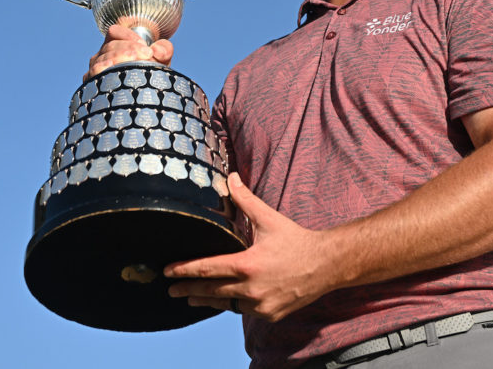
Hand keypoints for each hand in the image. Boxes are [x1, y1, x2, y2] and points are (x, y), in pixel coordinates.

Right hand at [85, 25, 173, 79]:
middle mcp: (103, 54)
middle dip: (129, 48)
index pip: (115, 31)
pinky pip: (94, 72)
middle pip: (111, 45)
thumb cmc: (150, 75)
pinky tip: (111, 68)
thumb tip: (157, 50)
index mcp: (116, 44)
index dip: (128, 35)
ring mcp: (96, 68)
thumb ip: (164, 50)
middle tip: (147, 54)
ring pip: (103, 58)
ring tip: (134, 62)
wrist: (145, 100)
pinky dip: (102, 69)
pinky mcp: (92, 82)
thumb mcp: (161, 60)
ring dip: (119, 57)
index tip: (145, 46)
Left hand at [164, 173, 335, 321]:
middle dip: (188, 290)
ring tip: (191, 298)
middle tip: (170, 289)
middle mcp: (251, 289)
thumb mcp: (268, 218)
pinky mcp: (270, 315)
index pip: (207, 268)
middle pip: (210, 291)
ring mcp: (261, 305)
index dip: (184, 270)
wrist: (326, 265)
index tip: (167, 271)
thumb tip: (230, 177)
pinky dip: (233, 305)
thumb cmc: (296, 240)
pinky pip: (244, 311)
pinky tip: (223, 301)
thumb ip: (245, 199)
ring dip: (207, 300)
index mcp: (247, 265)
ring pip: (226, 304)